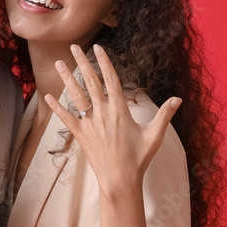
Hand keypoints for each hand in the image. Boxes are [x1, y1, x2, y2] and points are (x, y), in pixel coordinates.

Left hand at [43, 44, 180, 201]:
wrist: (120, 180)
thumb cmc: (139, 158)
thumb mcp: (155, 135)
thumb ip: (165, 115)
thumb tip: (178, 99)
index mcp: (120, 110)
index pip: (111, 79)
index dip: (104, 62)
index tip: (97, 48)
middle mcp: (102, 113)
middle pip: (90, 82)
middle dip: (82, 62)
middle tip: (74, 46)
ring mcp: (89, 123)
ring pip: (75, 96)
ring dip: (67, 78)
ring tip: (58, 63)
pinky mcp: (80, 135)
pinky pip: (66, 118)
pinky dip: (57, 107)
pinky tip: (48, 96)